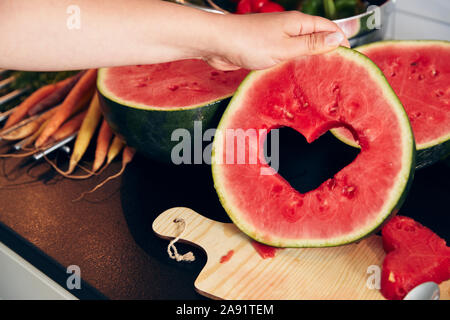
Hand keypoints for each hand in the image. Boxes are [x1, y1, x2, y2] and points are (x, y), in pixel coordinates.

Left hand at [204, 11, 349, 70]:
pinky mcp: (267, 48)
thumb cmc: (248, 42)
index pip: (329, 28)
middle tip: (339, 70)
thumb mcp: (285, 47)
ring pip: (301, 47)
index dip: (341, 40)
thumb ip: (310, 45)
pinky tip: (297, 75)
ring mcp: (278, 37)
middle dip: (328, 50)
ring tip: (321, 75)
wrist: (218, 44)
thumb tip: (337, 40)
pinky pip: (287, 55)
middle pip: (316, 37)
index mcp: (298, 22)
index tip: (351, 57)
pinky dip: (295, 63)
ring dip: (311, 58)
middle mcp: (289, 27)